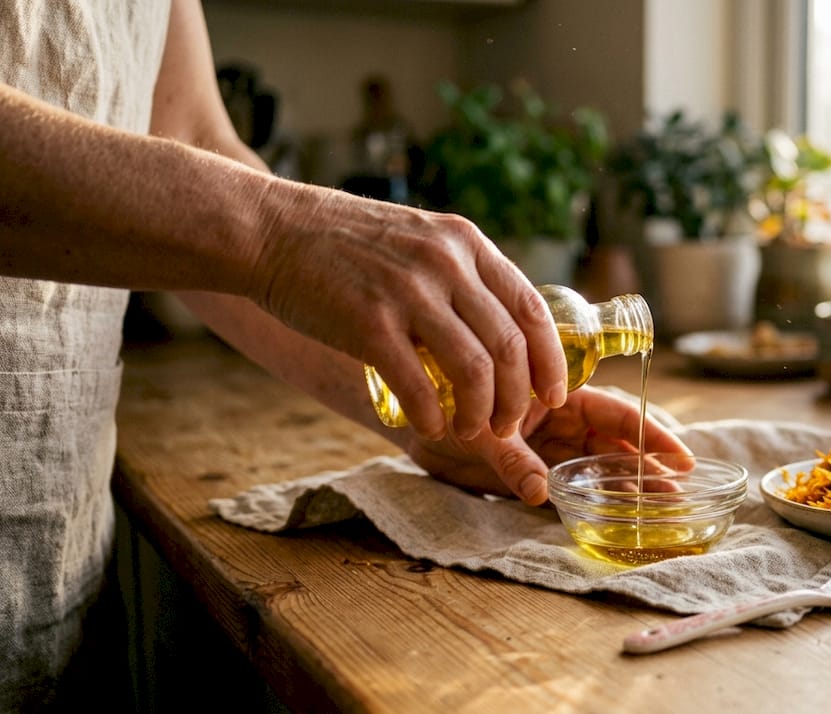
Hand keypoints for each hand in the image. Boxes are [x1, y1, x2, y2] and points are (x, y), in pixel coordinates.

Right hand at [249, 186, 567, 440]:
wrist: (269, 229)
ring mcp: (409, 292)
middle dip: (517, 399)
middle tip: (508, 426)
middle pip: (510, 347)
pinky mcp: (369, 322)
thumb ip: (462, 276)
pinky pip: (419, 385)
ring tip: (469, 431)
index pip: (533, 309)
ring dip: (479, 414)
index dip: (549, 361)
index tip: (552, 395)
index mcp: (466, 243)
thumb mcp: (421, 240)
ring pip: (474, 371)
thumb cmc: (344, 244)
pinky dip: (432, 417)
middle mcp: (447, 263)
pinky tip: (430, 427)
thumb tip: (502, 331)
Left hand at [395, 386, 690, 504]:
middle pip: (616, 443)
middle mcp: (559, 419)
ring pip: (599, 466)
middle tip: (679, 496)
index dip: (652, 436)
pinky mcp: (533, 471)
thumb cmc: (441, 405)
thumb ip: (511, 460)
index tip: (682, 458)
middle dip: (648, 468)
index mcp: (555, 391)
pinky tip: (619, 517)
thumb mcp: (476, 432)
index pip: (617, 412)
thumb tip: (541, 493)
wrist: (406, 417)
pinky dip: (596, 500)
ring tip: (660, 511)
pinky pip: (572, 486)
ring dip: (628, 486)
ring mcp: (548, 446)